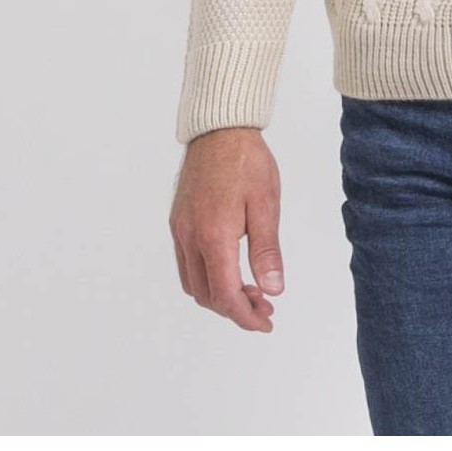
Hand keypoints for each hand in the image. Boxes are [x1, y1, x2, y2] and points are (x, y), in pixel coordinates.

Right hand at [169, 128, 284, 332]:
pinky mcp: (178, 221)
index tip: (265, 321)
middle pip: (206, 295)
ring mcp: (180, 229)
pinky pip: (187, 264)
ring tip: (251, 290)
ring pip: (193, 283)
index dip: (245, 316)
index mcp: (213, 236)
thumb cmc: (246, 162)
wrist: (219, 129)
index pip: (224, 295)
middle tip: (265, 305)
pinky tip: (230, 269)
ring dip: (219, 295)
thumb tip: (273, 288)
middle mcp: (189, 237)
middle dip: (235, 309)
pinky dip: (207, 277)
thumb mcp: (266, 206)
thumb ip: (267, 251)